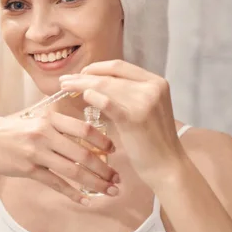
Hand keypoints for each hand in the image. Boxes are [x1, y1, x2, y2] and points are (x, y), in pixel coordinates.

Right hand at [0, 111, 118, 204]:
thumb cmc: (8, 129)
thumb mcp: (33, 118)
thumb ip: (56, 123)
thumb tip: (84, 131)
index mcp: (48, 118)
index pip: (83, 129)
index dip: (102, 141)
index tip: (113, 150)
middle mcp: (44, 134)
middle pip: (83, 153)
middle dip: (104, 168)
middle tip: (117, 178)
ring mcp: (36, 152)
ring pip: (73, 170)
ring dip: (95, 182)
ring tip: (109, 190)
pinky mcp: (28, 169)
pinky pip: (56, 183)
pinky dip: (73, 193)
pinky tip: (86, 200)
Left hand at [59, 60, 186, 187]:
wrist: (167, 166)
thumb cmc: (152, 139)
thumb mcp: (144, 108)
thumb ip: (127, 93)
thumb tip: (95, 84)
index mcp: (155, 81)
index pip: (119, 66)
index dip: (96, 67)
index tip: (79, 73)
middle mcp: (153, 87)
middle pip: (110, 75)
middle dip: (83, 76)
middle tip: (64, 80)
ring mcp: (145, 101)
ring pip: (105, 86)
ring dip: (81, 85)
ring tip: (64, 87)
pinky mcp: (135, 118)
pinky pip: (109, 103)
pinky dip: (93, 97)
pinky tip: (83, 97)